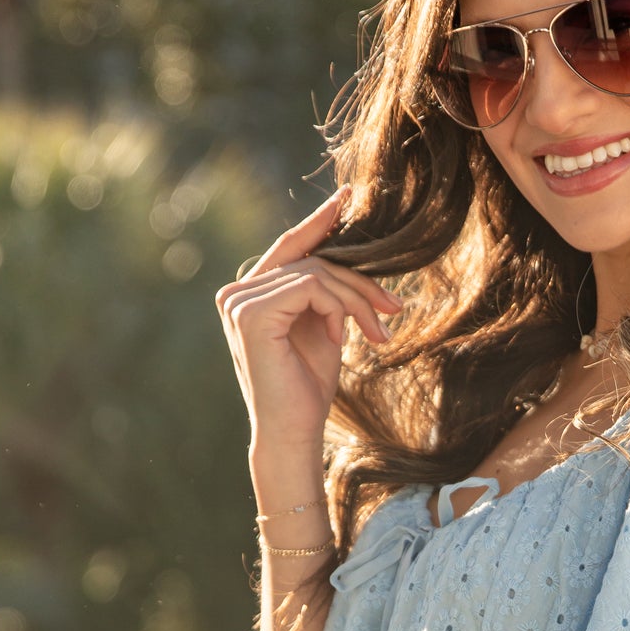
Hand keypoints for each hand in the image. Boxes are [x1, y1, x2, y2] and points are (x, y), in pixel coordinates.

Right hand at [214, 188, 402, 453]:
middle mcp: (236, 293)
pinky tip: (341, 340)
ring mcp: (239, 301)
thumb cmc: (307, 390)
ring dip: (356, 301)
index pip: (290, 246)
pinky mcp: (251, 312)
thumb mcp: (324, 330)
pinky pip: (311, 286)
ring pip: (316, 272)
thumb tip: (349, 263)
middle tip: (393, 312)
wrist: (294, 433)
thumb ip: (326, 295)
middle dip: (360, 283)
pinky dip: (338, 309)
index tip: (350, 197)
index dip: (319, 220)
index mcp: (250, 295)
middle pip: (312, 260)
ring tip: (377, 335)